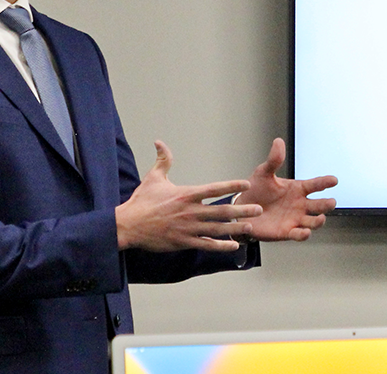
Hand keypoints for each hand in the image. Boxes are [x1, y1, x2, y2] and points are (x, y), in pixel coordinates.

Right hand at [115, 141, 262, 251]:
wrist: (128, 225)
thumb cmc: (141, 201)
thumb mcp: (153, 178)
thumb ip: (163, 160)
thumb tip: (160, 142)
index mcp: (186, 194)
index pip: (214, 189)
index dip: (231, 186)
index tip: (246, 184)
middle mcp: (190, 211)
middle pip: (221, 211)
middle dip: (242, 209)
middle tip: (258, 208)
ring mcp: (188, 228)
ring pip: (217, 229)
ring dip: (235, 228)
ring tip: (250, 226)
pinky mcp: (183, 242)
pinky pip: (206, 245)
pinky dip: (221, 245)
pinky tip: (234, 245)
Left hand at [236, 138, 337, 241]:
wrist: (242, 210)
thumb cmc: (256, 190)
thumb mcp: (263, 173)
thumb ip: (273, 160)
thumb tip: (278, 142)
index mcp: (297, 189)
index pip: (315, 185)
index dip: (325, 182)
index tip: (334, 180)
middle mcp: (300, 204)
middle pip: (319, 205)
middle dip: (327, 204)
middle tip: (331, 202)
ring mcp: (295, 218)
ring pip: (313, 221)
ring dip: (318, 221)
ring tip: (320, 218)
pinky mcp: (287, 231)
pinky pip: (299, 234)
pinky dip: (303, 234)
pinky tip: (305, 231)